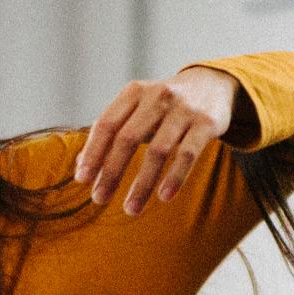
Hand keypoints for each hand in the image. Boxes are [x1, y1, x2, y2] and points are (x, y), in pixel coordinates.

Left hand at [75, 66, 239, 215]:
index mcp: (134, 92)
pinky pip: (187, 155)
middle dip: (111, 172)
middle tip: (100, 199)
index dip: (93, 152)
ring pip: (158, 151)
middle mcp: (158, 96)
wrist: (213, 85)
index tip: (83, 179)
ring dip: (142, 184)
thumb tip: (80, 165)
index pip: (106, 124)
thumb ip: (111, 132)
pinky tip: (164, 197)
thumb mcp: (137, 109)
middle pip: (128, 139)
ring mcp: (183, 109)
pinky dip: (175, 177)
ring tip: (131, 209)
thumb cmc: (164, 106)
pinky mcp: (206, 123)